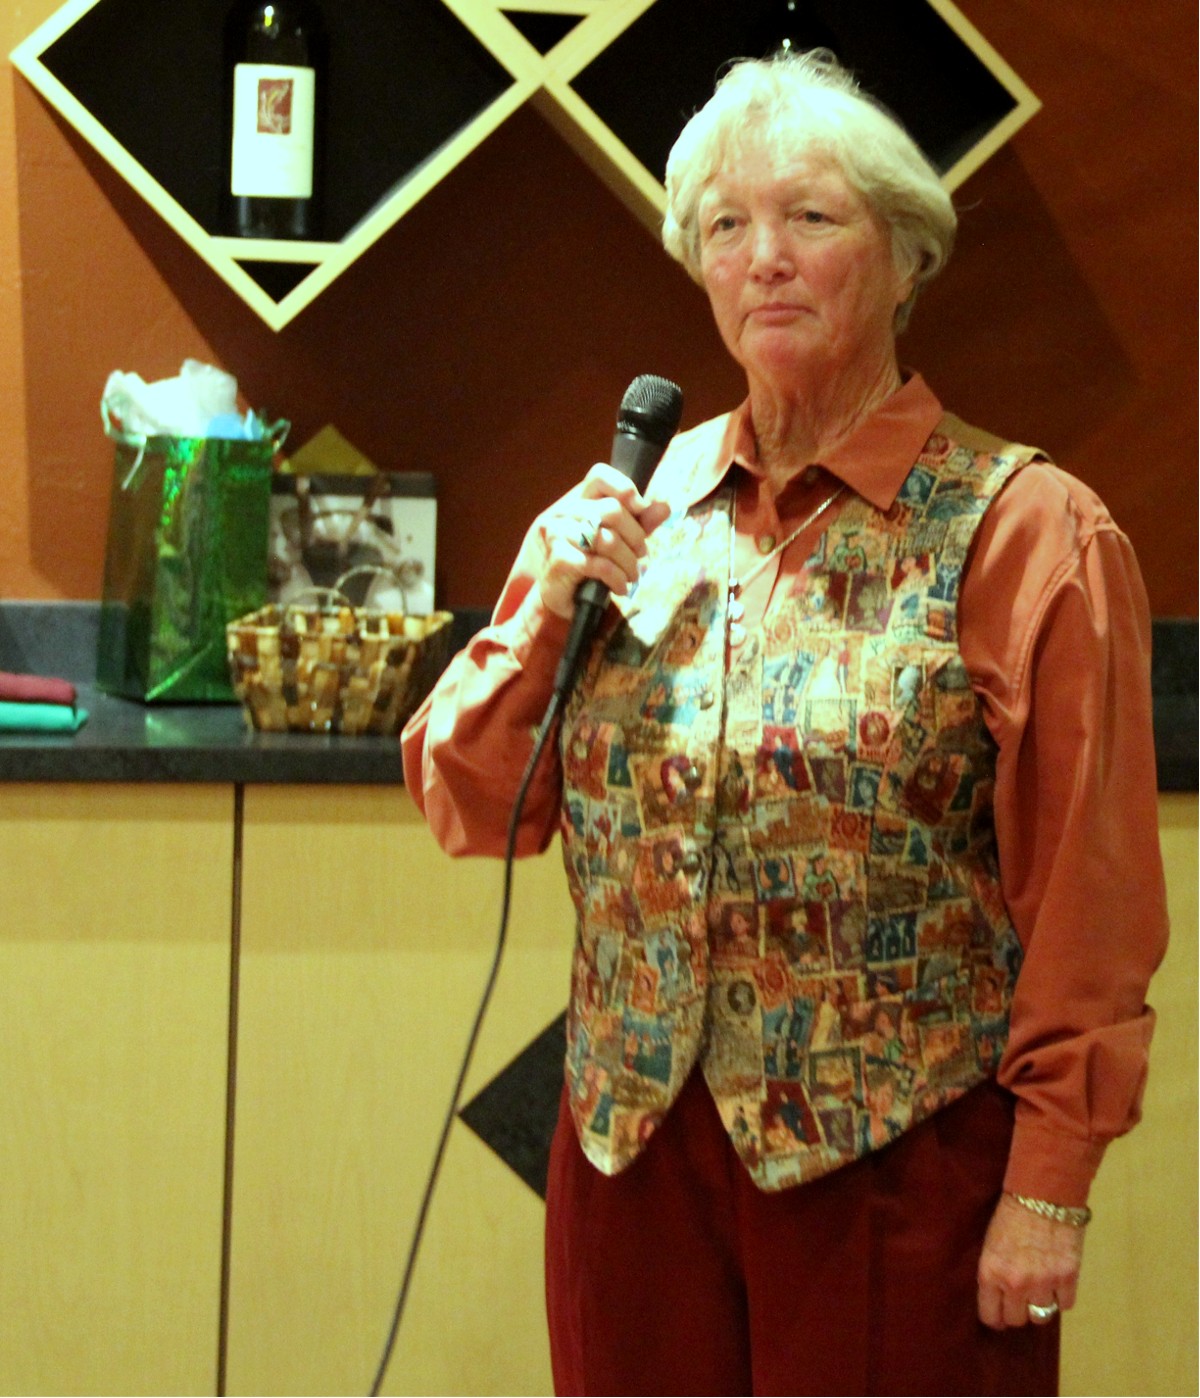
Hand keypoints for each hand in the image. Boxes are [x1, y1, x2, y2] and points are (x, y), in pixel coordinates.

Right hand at [535, 464, 670, 621]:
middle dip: (636, 537)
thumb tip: (664, 508)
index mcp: (577, 500)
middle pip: (612, 510)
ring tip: (632, 575)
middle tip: (641, 555)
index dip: (624, 489)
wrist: (562, 596)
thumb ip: (640, 522)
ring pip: (608, 541)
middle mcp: (564, 512)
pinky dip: (617, 579)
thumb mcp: (619, 539)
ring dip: (629, 563)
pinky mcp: (558, 560)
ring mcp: (557, 534)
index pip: (599, 476)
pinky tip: (620, 588)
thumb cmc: (591, 563)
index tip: (641, 510)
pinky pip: (599, 565)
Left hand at [976, 1193, 1085, 1329]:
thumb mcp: (990, 1243)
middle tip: (1020, 1299)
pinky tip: (1057, 1282)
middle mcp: (1016, 1284)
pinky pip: (1065, 1304)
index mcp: (991, 1273)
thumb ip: (994, 1272)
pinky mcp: (1068, 1278)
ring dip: (1040, 1305)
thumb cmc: (1010, 1213)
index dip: (995, 1317)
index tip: (999, 1315)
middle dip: (1018, 1311)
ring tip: (1039, 1290)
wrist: (1042, 1194)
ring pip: (1041, 1316)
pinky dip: (1062, 1297)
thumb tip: (998, 1296)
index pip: (991, 1315)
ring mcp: (1044, 1283)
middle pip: (1017, 1320)